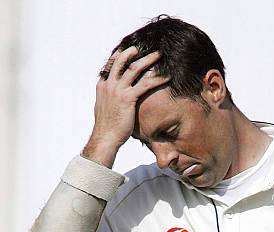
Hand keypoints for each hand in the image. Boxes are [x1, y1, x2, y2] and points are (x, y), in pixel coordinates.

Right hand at [82, 47, 170, 166]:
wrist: (105, 137)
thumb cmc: (107, 128)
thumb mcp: (104, 110)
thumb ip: (108, 101)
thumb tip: (113, 102)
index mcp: (102, 86)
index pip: (110, 66)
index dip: (119, 57)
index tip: (127, 51)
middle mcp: (109, 85)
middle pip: (121, 61)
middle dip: (132, 52)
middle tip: (142, 47)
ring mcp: (118, 90)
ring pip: (134, 68)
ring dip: (147, 60)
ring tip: (158, 55)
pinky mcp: (127, 98)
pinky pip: (145, 84)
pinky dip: (157, 79)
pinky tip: (166, 77)